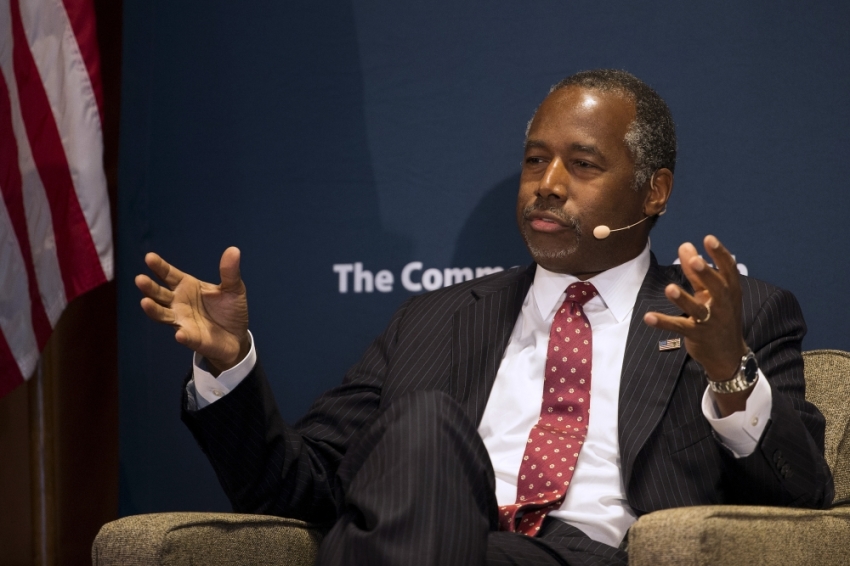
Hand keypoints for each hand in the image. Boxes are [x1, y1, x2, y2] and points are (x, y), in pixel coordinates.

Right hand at [135, 247, 249, 373]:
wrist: (237, 336)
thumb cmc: (229, 310)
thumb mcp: (233, 288)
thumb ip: (230, 272)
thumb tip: (234, 249)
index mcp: (187, 287)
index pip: (169, 275)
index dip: (159, 266)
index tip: (149, 257)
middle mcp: (178, 303)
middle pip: (160, 294)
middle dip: (149, 287)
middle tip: (140, 279)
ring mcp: (182, 321)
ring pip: (163, 315)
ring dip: (154, 309)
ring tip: (145, 302)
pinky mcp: (191, 338)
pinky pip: (184, 336)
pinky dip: (182, 335)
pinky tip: (180, 333)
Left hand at [643, 235, 749, 414]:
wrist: (728, 354)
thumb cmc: (719, 315)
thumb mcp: (711, 293)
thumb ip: (696, 271)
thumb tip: (684, 245)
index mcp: (730, 291)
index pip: (728, 270)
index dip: (720, 254)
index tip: (708, 239)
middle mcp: (723, 305)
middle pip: (716, 288)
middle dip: (705, 274)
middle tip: (694, 260)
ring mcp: (710, 321)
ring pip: (697, 310)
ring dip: (683, 299)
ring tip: (669, 288)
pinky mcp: (696, 335)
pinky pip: (678, 327)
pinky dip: (663, 322)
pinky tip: (648, 317)